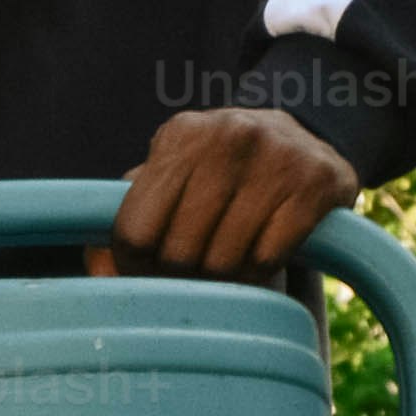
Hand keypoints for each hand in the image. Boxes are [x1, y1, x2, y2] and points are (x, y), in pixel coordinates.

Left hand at [99, 103, 358, 279]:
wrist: (310, 139)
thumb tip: (99, 277)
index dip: (134, 266)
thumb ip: (131, 220)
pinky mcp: (316, 185)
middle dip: (181, 277)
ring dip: (223, 281)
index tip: (147, 273)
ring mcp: (277, 157)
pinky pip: (268, 259)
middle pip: (178, 252)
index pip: (134, 228)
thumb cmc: (224, 171)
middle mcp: (227, 137)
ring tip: (227, 268)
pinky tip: (260, 258)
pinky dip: (258, 274)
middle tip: (194, 275)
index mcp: (180, 135)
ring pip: (223, 262)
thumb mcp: (174, 176)